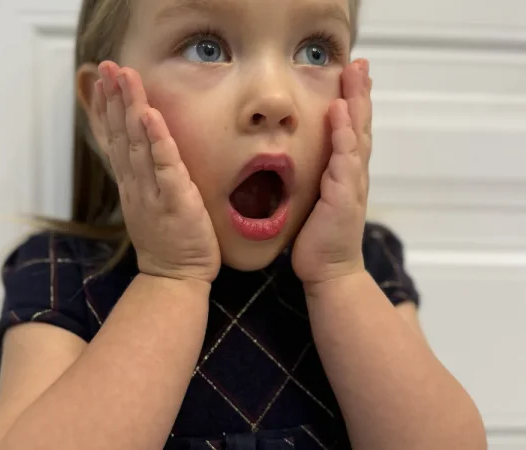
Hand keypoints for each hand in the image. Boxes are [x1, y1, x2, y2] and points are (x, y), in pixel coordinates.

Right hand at [96, 61, 220, 283]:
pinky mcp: (175, 201)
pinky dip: (157, 140)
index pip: (115, 141)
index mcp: (131, 185)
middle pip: (121, 135)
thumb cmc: (166, 243)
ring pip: (138, 145)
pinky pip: (165, 166)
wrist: (174, 279)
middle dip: (115, 99)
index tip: (105, 80)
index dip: (108, 109)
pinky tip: (150, 116)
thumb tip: (138, 155)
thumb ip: (141, 180)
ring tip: (125, 78)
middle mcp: (136, 185)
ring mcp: (153, 193)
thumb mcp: (146, 207)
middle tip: (109, 66)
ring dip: (130, 109)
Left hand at [292, 59, 371, 285]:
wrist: (329, 271)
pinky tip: (339, 114)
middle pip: (360, 127)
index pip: (351, 132)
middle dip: (360, 94)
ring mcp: (351, 185)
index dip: (353, 103)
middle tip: (360, 64)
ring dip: (356, 105)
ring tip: (355, 76)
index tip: (350, 75)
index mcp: (345, 174)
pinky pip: (344, 161)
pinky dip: (343, 136)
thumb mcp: (316, 201)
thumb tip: (303, 162)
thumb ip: (316, 179)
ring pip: (357, 137)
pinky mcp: (344, 197)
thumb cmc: (319, 239)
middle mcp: (353, 175)